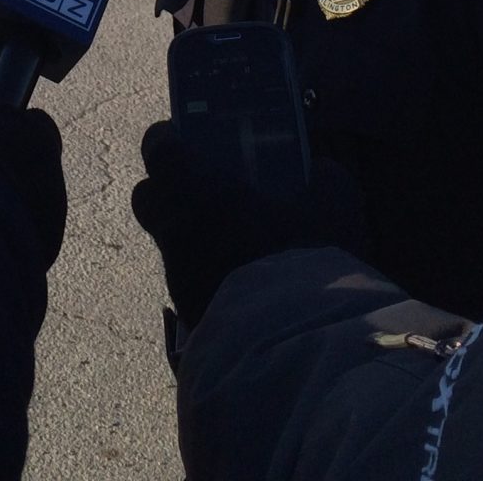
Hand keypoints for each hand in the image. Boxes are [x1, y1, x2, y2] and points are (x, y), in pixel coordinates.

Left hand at [130, 121, 364, 328]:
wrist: (295, 344)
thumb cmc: (305, 256)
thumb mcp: (334, 204)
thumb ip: (323, 178)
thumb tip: (318, 171)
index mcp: (193, 187)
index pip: (157, 145)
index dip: (171, 138)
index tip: (192, 139)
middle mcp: (172, 227)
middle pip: (148, 196)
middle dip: (171, 189)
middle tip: (211, 188)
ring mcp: (176, 275)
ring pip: (169, 242)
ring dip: (194, 236)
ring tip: (239, 238)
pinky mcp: (188, 314)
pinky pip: (191, 280)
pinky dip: (210, 273)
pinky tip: (247, 278)